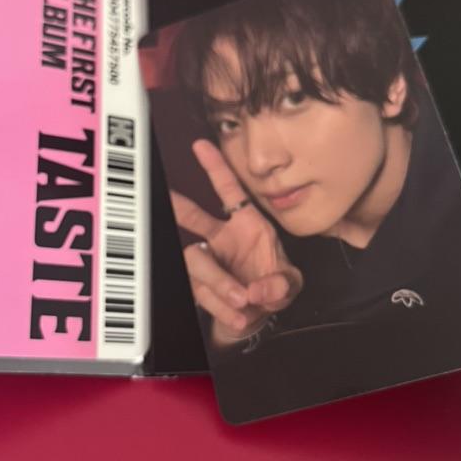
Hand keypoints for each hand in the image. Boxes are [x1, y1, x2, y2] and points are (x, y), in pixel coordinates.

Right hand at [171, 139, 302, 346]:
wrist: (257, 315)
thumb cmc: (272, 287)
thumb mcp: (289, 284)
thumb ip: (281, 284)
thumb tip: (259, 289)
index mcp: (246, 224)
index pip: (228, 190)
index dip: (215, 167)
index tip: (200, 144)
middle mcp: (221, 238)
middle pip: (195, 220)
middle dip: (182, 208)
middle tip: (171, 199)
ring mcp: (208, 261)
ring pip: (198, 261)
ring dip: (219, 282)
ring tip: (243, 300)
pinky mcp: (199, 286)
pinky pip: (201, 292)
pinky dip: (221, 306)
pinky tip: (239, 316)